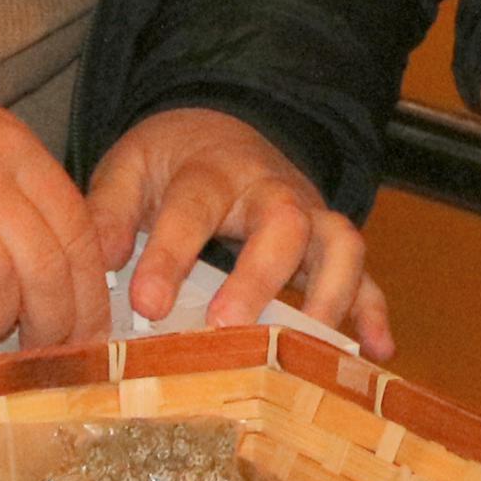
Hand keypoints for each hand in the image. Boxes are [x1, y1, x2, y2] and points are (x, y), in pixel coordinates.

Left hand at [90, 107, 394, 357]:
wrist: (224, 128)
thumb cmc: (173, 160)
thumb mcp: (131, 167)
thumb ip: (109, 211)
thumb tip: (104, 261)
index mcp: (214, 171)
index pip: (194, 207)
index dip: (171, 256)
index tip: (145, 306)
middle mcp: (273, 190)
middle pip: (285, 222)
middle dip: (261, 276)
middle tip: (227, 327)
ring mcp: (312, 217)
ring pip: (340, 244)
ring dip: (329, 296)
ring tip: (303, 352)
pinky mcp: (330, 246)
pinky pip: (367, 274)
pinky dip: (374, 311)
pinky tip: (377, 352)